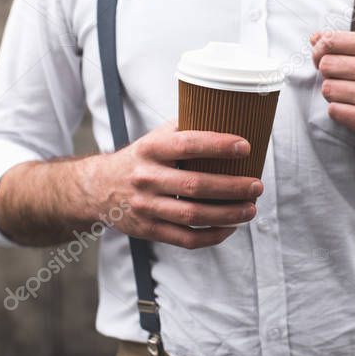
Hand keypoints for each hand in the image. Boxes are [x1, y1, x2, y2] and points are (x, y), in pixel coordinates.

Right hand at [75, 121, 262, 248]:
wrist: (98, 188)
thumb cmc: (140, 158)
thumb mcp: (154, 137)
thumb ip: (185, 129)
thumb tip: (227, 117)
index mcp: (151, 149)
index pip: (188, 144)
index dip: (218, 146)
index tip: (245, 147)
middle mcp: (147, 177)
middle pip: (196, 186)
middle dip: (232, 187)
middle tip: (256, 185)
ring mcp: (147, 206)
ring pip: (193, 215)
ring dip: (228, 214)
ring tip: (251, 209)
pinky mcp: (149, 230)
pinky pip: (186, 238)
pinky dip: (212, 236)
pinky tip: (230, 228)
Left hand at [311, 31, 354, 157]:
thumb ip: (352, 45)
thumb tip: (315, 38)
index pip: (331, 40)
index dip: (319, 50)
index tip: (322, 58)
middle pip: (326, 65)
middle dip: (329, 75)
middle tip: (344, 82)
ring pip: (327, 89)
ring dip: (335, 95)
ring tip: (353, 98)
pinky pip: (333, 110)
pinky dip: (340, 112)